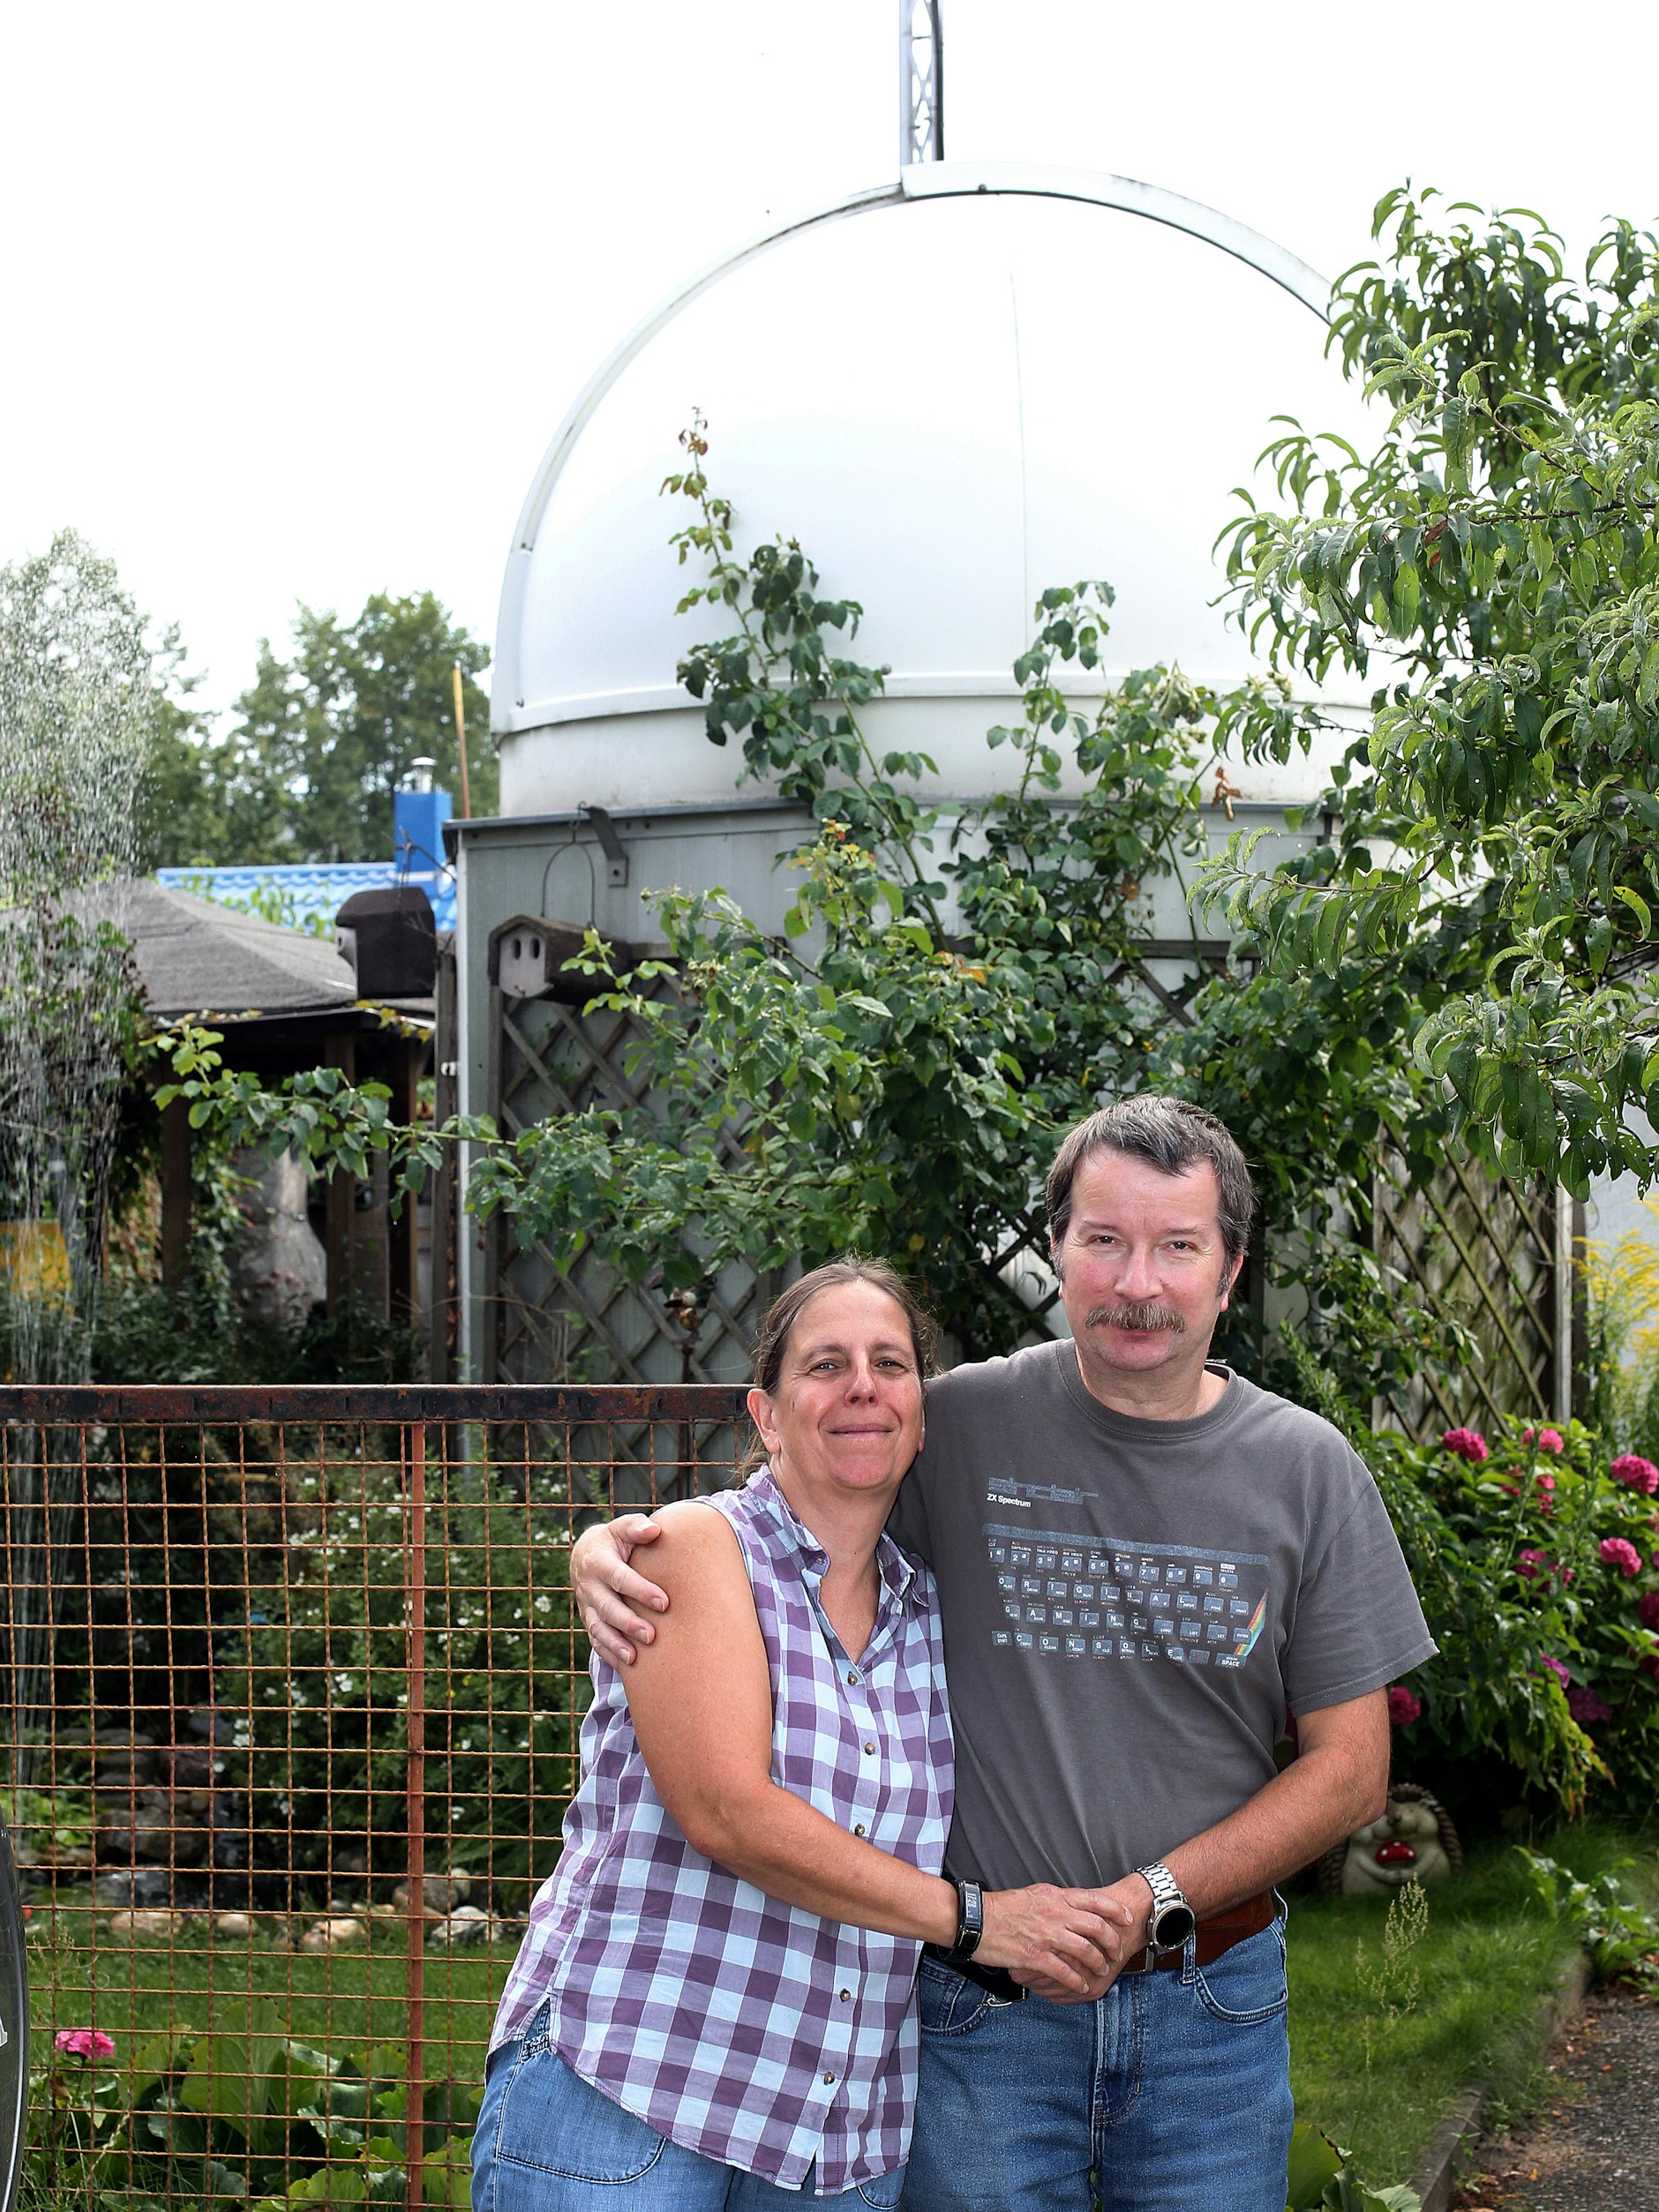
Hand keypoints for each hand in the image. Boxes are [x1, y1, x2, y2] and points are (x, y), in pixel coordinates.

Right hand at [572, 1515, 670, 1665]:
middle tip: (652, 1636)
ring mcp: (586, 1606)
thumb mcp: (622, 1529)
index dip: (641, 1590)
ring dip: (616, 1644)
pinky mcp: (588, 1620)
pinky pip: (596, 1640)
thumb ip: (636, 1527)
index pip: (619, 1578)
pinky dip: (609, 1654)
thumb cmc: (614, 1541)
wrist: (585, 1554)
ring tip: (636, 1658)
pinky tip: (627, 1667)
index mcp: (598, 1561)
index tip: (664, 1602)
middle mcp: (589, 1586)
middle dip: (629, 1623)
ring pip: (598, 1628)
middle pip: (608, 1608)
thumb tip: (655, 1529)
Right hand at [975, 1884, 1140, 2002]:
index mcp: (1055, 1896)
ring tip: (1101, 1971)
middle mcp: (1054, 1913)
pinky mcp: (1035, 1956)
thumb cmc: (1002, 1908)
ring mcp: (1046, 1935)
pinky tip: (1082, 1986)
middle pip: (1096, 1926)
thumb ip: (1055, 1900)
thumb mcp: (1033, 1894)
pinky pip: (1065, 1971)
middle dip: (1112, 1942)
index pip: (1094, 1900)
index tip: (1126, 1919)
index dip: (1115, 1910)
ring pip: (1085, 1950)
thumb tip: (1073, 1905)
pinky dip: (1078, 1980)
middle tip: (1117, 1953)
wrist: (976, 1919)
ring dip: (1098, 1964)